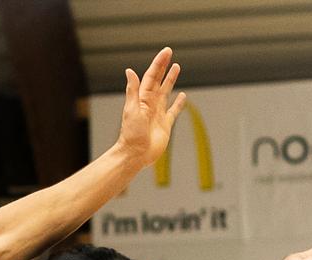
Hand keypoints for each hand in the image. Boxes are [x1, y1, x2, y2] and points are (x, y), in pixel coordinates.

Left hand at [113, 47, 186, 167]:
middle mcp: (150, 103)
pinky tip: (182, 96)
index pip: (152, 76)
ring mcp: (158, 113)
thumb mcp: (131, 110)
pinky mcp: (165, 124)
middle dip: (164, 67)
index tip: (166, 52)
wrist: (136, 154)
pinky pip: (173, 111)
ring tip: (176, 68)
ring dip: (170, 80)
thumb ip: (132, 90)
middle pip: (159, 80)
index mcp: (142, 98)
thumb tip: (129, 71)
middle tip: (170, 54)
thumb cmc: (131, 134)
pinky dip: (178, 103)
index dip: (159, 63)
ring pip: (166, 92)